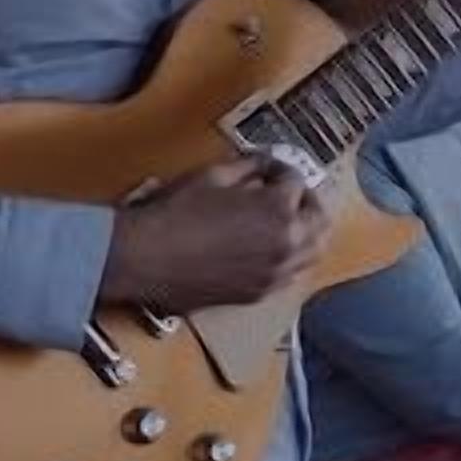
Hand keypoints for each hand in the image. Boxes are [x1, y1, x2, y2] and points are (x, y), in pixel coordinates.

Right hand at [100, 160, 334, 314]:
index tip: (269, 168)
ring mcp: (274, 275)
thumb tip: (260, 166)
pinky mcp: (257, 294)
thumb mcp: (213, 176)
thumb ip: (248, 167)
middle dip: (307, 202)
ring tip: (287, 221)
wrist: (142, 259)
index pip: (296, 183)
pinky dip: (289, 258)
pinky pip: (290, 274)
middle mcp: (286, 247)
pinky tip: (271, 249)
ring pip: (312, 253)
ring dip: (305, 232)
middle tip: (289, 193)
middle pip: (319, 221)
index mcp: (279, 212)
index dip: (280, 170)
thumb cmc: (172, 215)